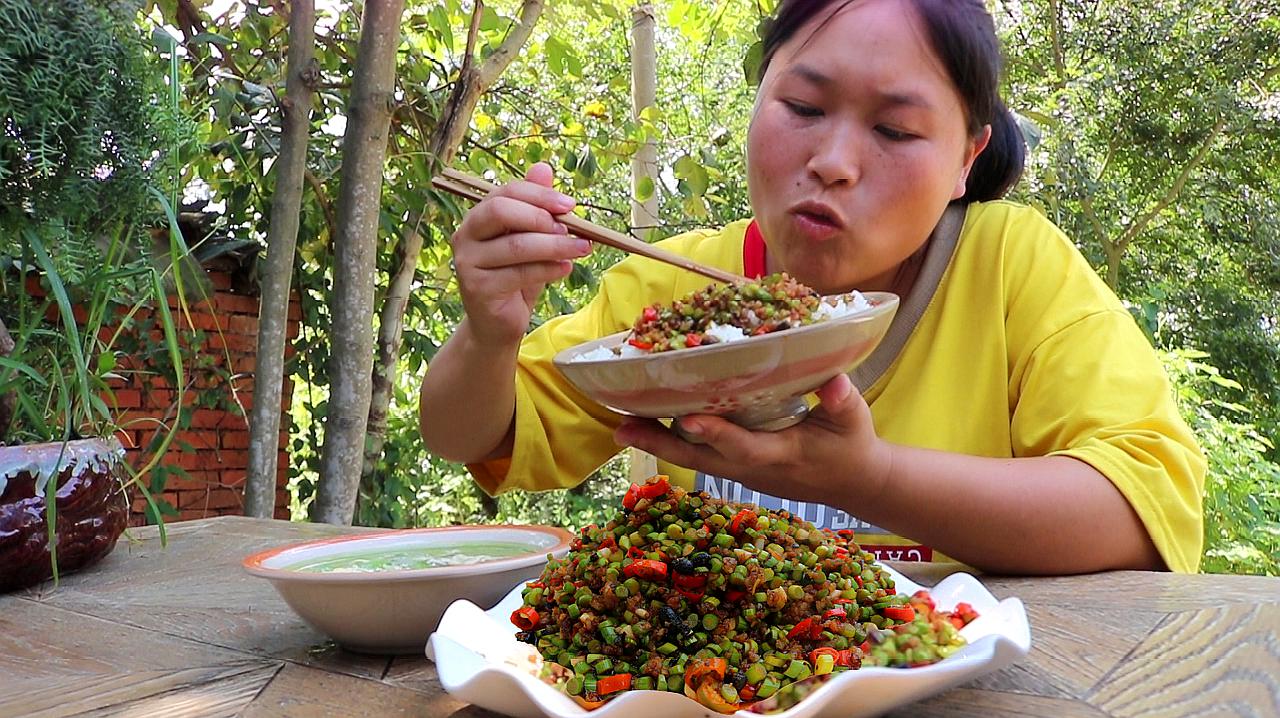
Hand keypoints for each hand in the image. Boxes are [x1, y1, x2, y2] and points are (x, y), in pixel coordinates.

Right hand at [449, 162, 591, 346]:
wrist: (498, 323)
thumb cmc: (515, 276)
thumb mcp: (528, 239)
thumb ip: (534, 206)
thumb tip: (543, 168)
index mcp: (477, 218)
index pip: (505, 193)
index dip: (538, 195)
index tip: (570, 205)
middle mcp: (465, 236)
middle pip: (501, 211)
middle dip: (541, 216)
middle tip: (571, 227)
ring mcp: (468, 263)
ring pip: (516, 245)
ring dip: (555, 245)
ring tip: (581, 248)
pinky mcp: (478, 289)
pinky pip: (520, 273)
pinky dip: (549, 269)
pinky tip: (566, 269)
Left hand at [613, 374, 893, 505]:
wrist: (853, 482)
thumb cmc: (852, 445)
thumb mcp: (855, 420)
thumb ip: (843, 400)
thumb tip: (835, 380)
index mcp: (781, 455)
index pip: (744, 447)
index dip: (716, 434)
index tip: (685, 418)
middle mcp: (752, 467)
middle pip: (700, 457)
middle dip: (660, 442)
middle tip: (622, 427)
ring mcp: (741, 470)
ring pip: (693, 457)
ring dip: (656, 441)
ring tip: (620, 424)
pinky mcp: (736, 465)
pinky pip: (699, 453)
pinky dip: (672, 439)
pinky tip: (646, 421)